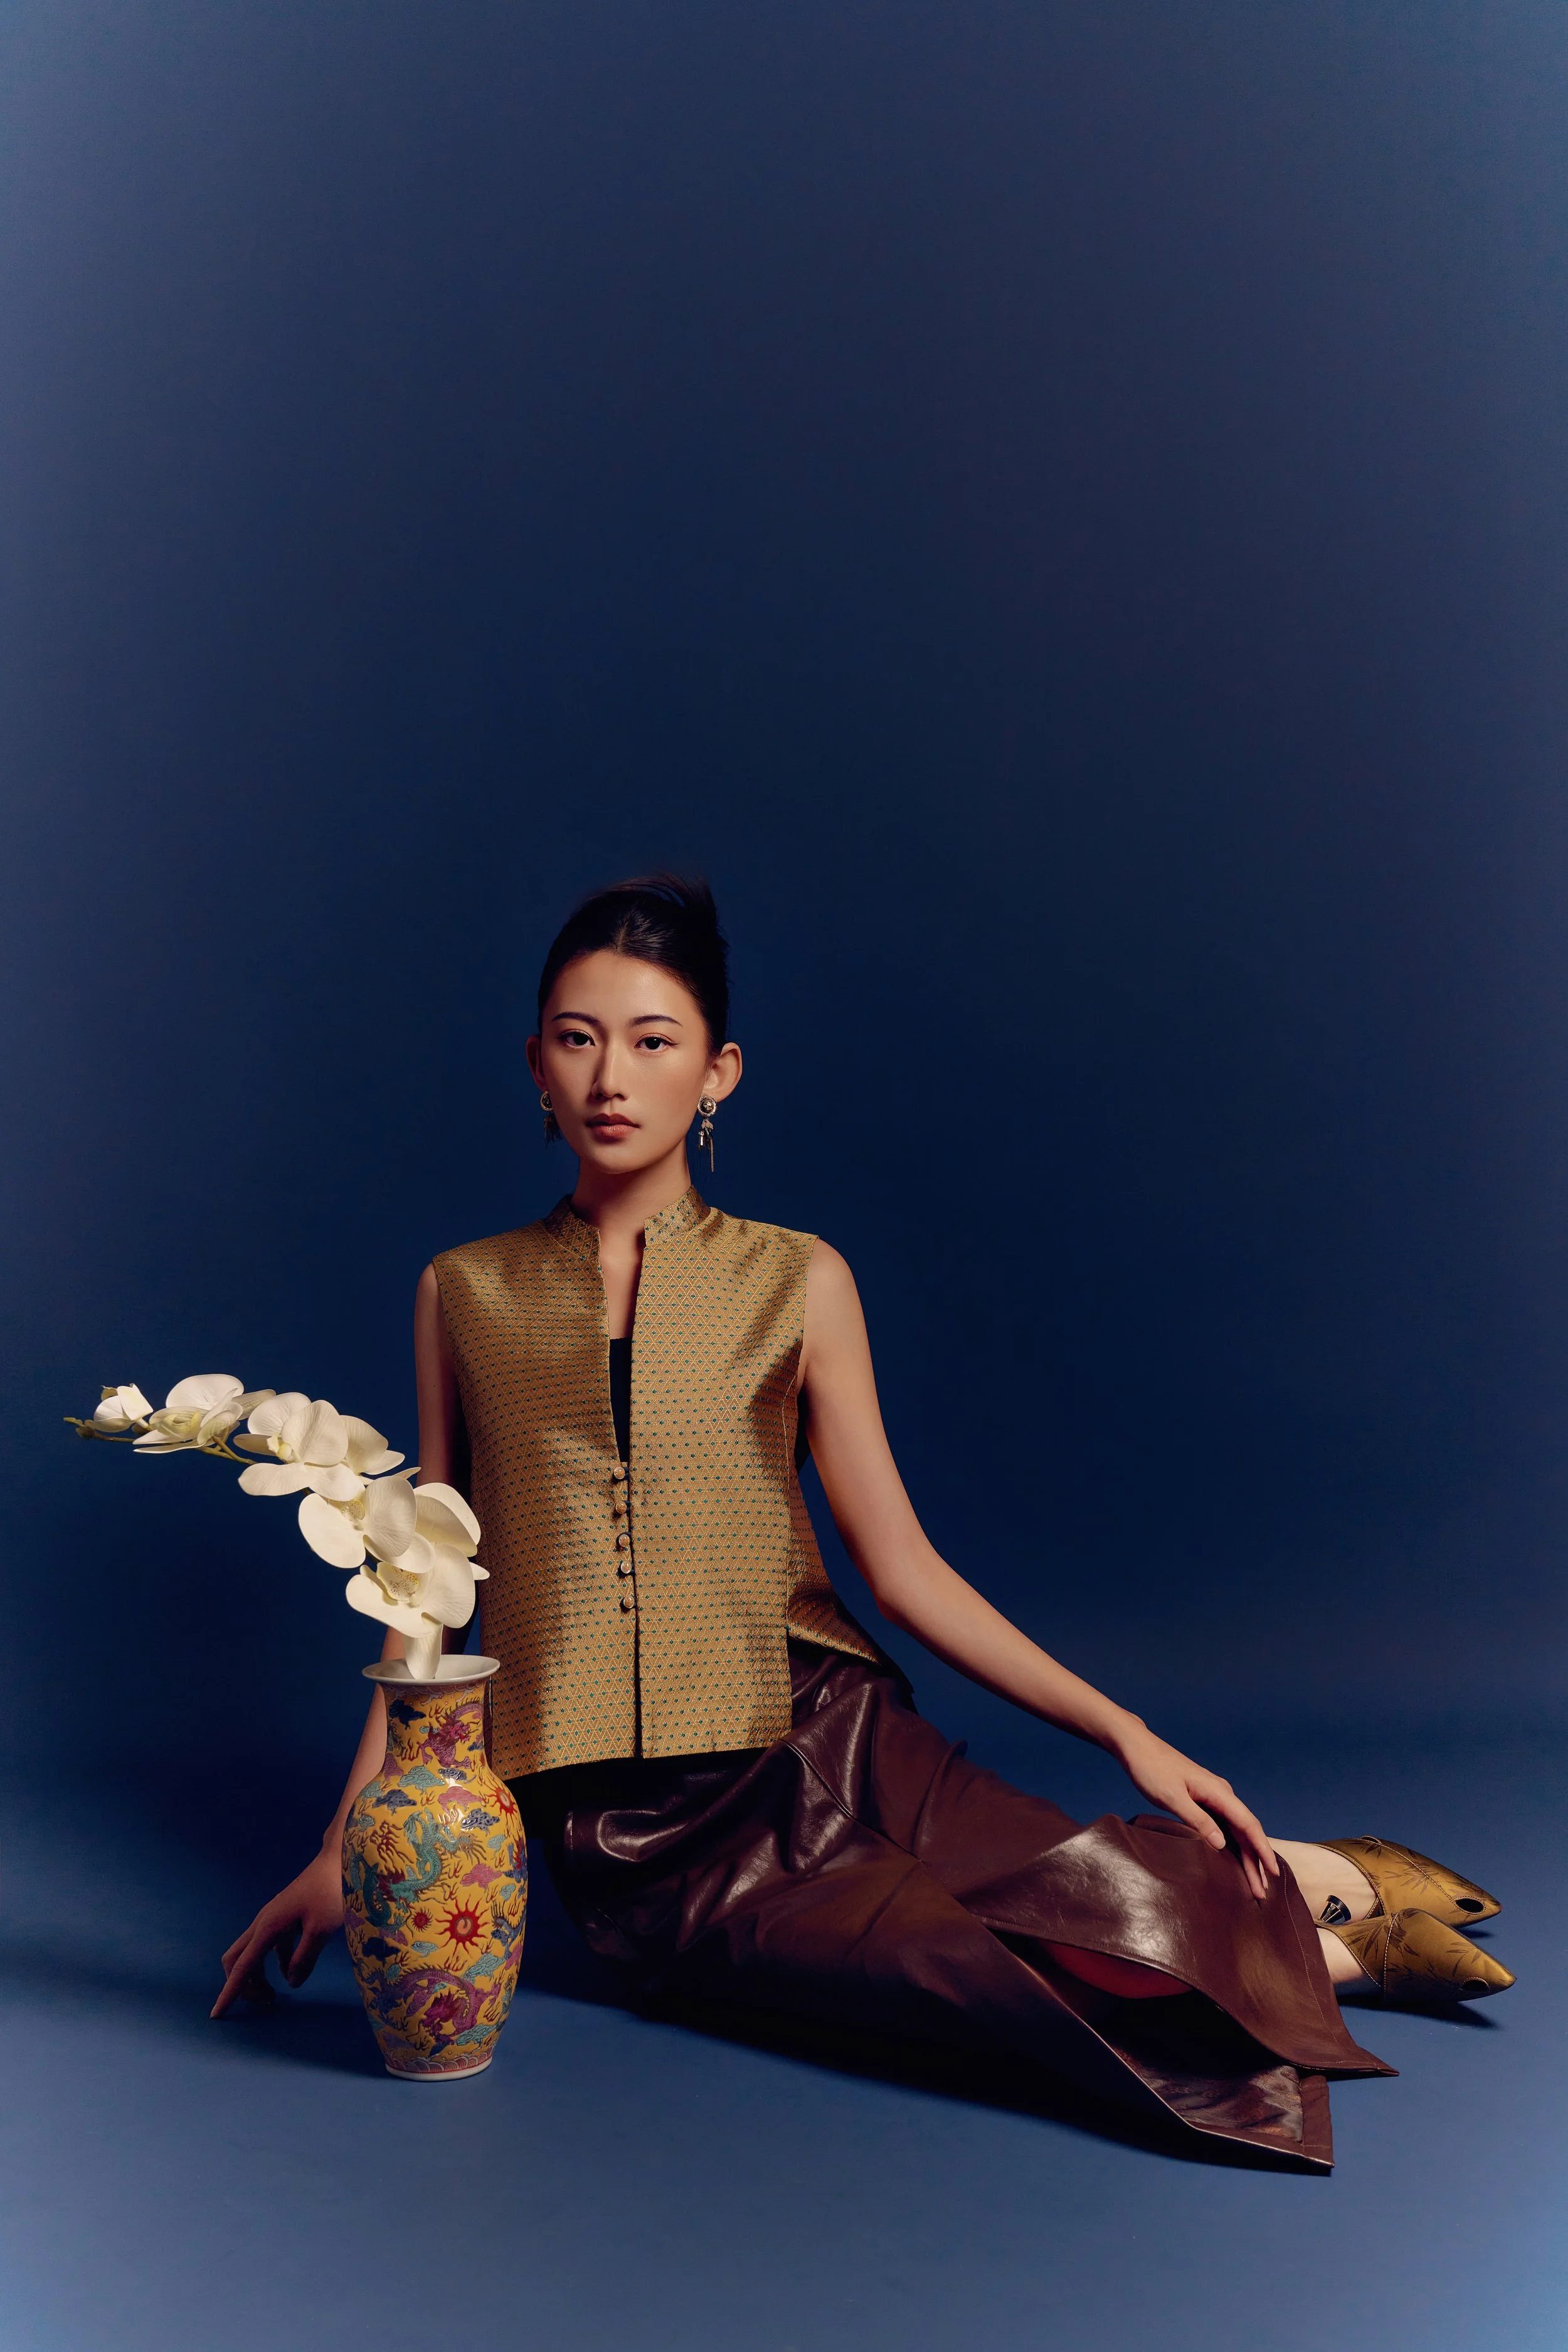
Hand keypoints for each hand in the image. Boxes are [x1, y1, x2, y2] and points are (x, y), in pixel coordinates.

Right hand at [212, 1846, 344, 2017]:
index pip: (242, 1967)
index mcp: (268, 1927)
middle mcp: (263, 1923)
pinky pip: (269, 1946)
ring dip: (258, 1976)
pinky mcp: (283, 1918)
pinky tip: (292, 1969)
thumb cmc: (332, 1893)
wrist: (338, 1861)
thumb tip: (291, 1983)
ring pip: (252, 1953)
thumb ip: (304, 1959)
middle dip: (242, 1985)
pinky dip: (274, 1962)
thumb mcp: (321, 1930)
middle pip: (237, 1960)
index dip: (230, 1993)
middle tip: (265, 2001)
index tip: (216, 2014)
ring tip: (276, 1993)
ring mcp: (271, 1919)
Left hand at [1110, 1724, 1279, 1899]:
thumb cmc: (1151, 1769)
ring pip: (1236, 1830)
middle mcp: (1222, 1794)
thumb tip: (1222, 1844)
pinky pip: (1225, 1825)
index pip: (1249, 1825)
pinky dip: (1233, 1844)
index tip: (1274, 1872)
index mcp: (1218, 1792)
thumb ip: (1197, 1820)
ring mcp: (1213, 1797)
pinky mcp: (1203, 1800)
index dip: (1263, 1850)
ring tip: (1253, 1883)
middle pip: (1246, 1831)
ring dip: (1246, 1856)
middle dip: (1256, 1862)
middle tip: (1261, 1892)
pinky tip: (1235, 1860)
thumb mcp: (1172, 1797)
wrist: (1136, 1746)